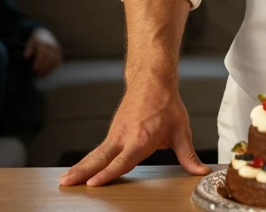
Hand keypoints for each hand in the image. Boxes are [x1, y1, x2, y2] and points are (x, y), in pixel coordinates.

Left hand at [24, 27, 62, 76]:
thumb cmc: (36, 40)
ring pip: (54, 61)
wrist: (45, 34)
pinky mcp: (60, 53)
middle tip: (37, 75)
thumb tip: (26, 56)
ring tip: (42, 76)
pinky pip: (58, 62)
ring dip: (48, 69)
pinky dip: (53, 68)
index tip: (34, 69)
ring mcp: (57, 50)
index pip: (42, 54)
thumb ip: (28, 49)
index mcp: (44, 43)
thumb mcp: (30, 42)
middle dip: (43, 68)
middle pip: (49, 59)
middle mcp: (52, 46)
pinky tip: (47, 73)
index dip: (38, 62)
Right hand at [60, 77, 209, 185]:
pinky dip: (86, 161)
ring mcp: (116, 134)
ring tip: (65, 180)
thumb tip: (201, 172)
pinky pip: (98, 150)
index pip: (122, 160)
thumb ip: (188, 155)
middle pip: (100, 158)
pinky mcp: (112, 132)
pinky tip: (77, 170)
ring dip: (79, 167)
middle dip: (83, 172)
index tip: (93, 184)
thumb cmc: (165, 104)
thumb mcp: (181, 131)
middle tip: (66, 183)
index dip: (108, 174)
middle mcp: (124, 136)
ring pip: (95, 154)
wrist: (152, 80)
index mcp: (141, 138)